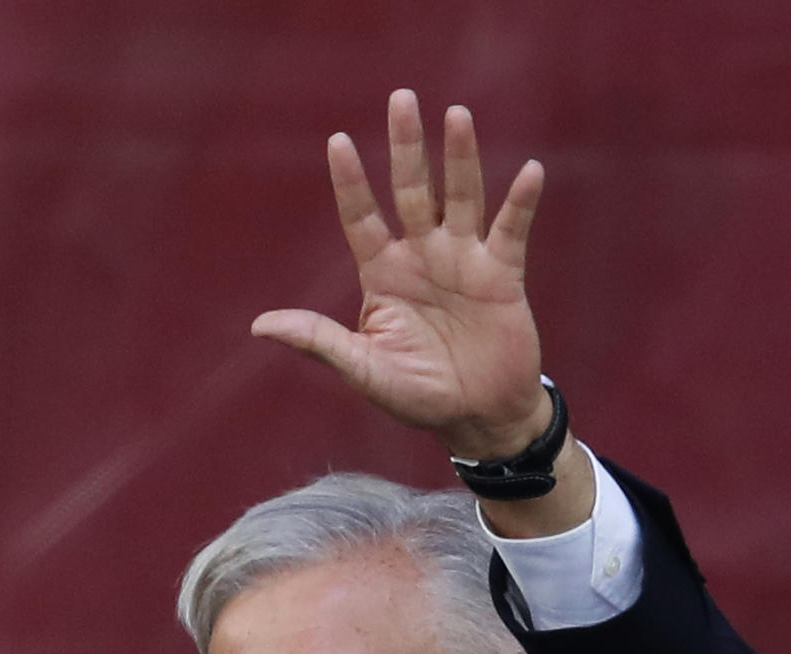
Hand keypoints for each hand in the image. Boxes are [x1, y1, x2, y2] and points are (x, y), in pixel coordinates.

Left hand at [251, 88, 550, 458]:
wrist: (479, 418)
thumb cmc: (419, 397)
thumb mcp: (365, 371)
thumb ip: (320, 342)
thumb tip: (259, 325)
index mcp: (383, 276)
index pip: (361, 218)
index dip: (351, 182)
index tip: (338, 141)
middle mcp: (422, 257)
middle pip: (412, 190)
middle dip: (406, 147)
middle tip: (401, 98)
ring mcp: (463, 261)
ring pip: (460, 197)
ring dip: (461, 158)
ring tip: (456, 115)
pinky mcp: (502, 275)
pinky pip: (511, 230)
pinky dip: (520, 202)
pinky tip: (530, 172)